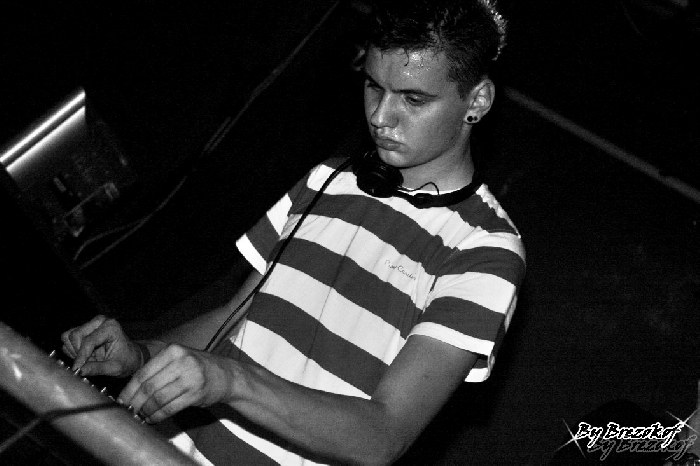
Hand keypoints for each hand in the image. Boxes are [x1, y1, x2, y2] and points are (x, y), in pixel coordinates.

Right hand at [61, 315, 140, 376]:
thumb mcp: (115, 368)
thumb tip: (79, 371)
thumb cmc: (126, 361)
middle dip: (78, 352)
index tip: (77, 369)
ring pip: (68, 337)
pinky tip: (85, 356)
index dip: (81, 356)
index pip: (89, 341)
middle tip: (87, 363)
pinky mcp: (82, 329)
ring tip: (89, 359)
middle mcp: (99, 321)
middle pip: (75, 335)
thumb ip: (97, 369)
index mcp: (111, 327)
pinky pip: (67, 340)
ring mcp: (90, 324)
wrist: (129, 357)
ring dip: (74, 351)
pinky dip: (72, 350)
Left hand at [117, 344, 234, 422]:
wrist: (227, 374)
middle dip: (135, 403)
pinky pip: (170, 408)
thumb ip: (158, 369)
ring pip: (158, 398)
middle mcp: (182, 361)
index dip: (129, 390)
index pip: (143, 372)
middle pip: (148, 386)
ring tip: (141, 416)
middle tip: (128, 412)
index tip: (120, 401)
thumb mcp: (179, 358)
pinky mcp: (196, 393)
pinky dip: (158, 416)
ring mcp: (190, 377)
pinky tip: (153, 419)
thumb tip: (131, 390)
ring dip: (146, 411)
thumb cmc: (198, 367)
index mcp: (173, 350)